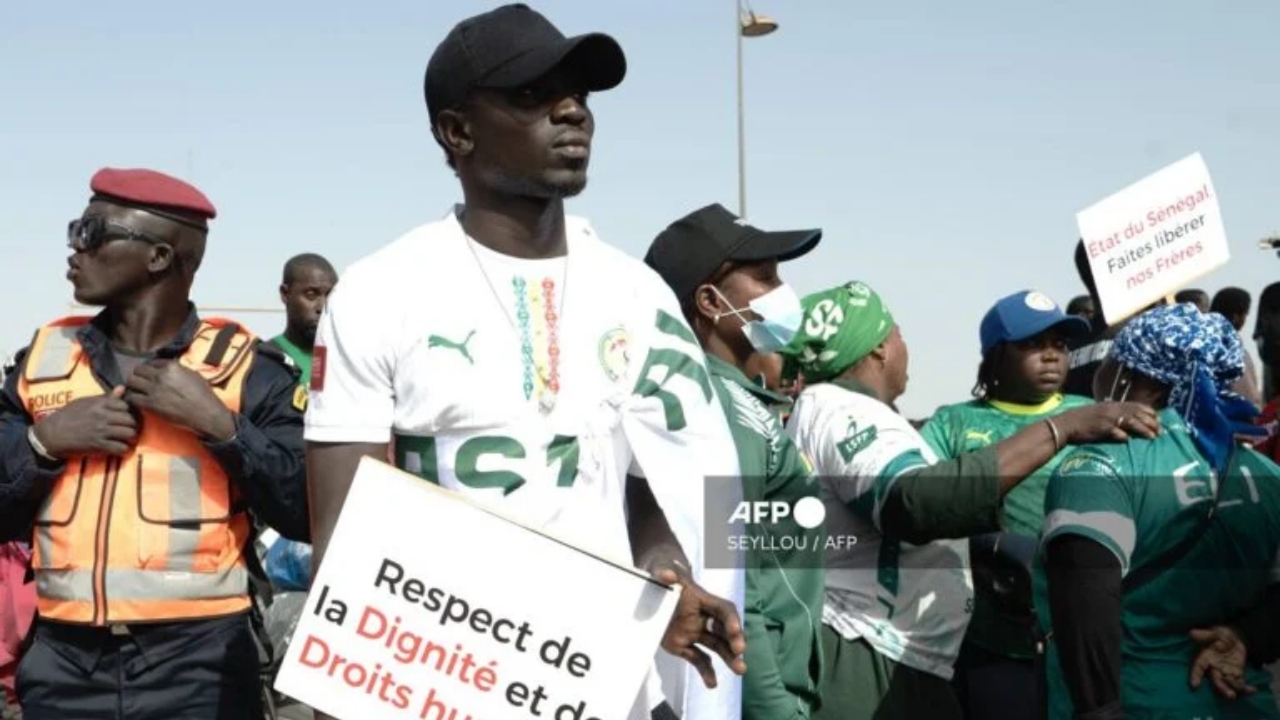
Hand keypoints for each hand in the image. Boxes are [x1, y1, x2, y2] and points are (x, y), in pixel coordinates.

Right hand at [32, 386, 137, 456]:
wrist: (51, 434)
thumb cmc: (67, 416)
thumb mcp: (85, 402)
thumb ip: (106, 397)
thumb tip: (123, 388)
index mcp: (99, 404)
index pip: (126, 406)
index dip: (129, 411)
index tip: (128, 416)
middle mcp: (102, 417)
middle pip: (131, 420)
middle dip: (133, 425)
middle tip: (131, 429)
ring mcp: (101, 431)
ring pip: (129, 433)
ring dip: (131, 437)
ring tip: (128, 439)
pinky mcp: (98, 446)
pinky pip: (121, 448)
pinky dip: (124, 449)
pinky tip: (120, 448)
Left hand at [125, 359, 234, 440]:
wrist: (206, 414)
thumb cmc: (204, 394)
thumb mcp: (193, 374)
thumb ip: (178, 369)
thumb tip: (169, 369)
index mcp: (171, 366)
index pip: (151, 362)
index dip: (149, 368)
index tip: (150, 374)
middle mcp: (160, 375)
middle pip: (137, 370)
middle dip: (138, 376)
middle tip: (140, 382)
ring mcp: (154, 390)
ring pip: (131, 382)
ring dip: (133, 386)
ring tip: (137, 390)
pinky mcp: (151, 404)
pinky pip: (132, 398)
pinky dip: (132, 398)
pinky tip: (137, 401)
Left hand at [653, 567, 746, 688]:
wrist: (653, 589)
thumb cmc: (662, 576)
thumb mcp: (661, 572)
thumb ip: (664, 573)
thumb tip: (667, 575)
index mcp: (702, 600)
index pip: (722, 609)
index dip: (730, 618)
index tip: (735, 629)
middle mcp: (703, 618)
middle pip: (725, 630)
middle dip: (734, 640)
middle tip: (740, 651)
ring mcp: (695, 632)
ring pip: (717, 647)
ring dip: (729, 658)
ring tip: (740, 670)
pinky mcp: (684, 645)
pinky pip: (699, 660)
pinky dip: (706, 672)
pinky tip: (712, 684)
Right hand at [1056, 401, 1159, 444]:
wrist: (1064, 425)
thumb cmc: (1081, 421)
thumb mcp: (1099, 413)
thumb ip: (1113, 415)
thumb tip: (1127, 425)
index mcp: (1111, 405)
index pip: (1135, 405)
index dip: (1148, 412)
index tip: (1158, 418)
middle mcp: (1111, 409)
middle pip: (1136, 413)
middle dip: (1150, 421)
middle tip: (1160, 430)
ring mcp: (1106, 418)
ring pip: (1130, 421)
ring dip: (1143, 429)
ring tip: (1153, 437)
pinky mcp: (1100, 428)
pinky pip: (1115, 432)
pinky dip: (1123, 436)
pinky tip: (1128, 441)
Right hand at [1189, 626, 1256, 699]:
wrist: (1236, 638)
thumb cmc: (1222, 635)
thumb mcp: (1216, 633)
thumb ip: (1205, 635)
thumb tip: (1192, 633)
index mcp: (1207, 657)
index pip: (1199, 667)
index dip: (1196, 675)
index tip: (1194, 685)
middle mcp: (1215, 667)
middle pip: (1216, 680)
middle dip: (1222, 688)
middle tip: (1230, 695)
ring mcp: (1226, 672)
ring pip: (1228, 683)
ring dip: (1234, 688)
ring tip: (1241, 690)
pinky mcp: (1236, 674)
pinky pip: (1240, 683)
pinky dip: (1246, 688)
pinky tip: (1253, 689)